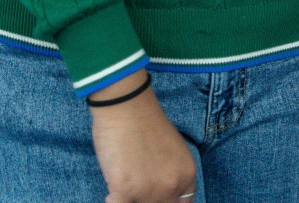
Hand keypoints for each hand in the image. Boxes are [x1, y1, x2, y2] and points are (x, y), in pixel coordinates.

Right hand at [87, 72, 197, 202]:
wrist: (127, 105)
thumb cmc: (146, 121)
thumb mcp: (173, 151)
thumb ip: (171, 173)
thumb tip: (160, 189)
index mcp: (187, 175)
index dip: (168, 201)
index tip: (155, 196)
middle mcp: (172, 187)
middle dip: (146, 200)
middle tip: (136, 188)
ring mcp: (149, 192)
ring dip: (129, 199)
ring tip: (123, 186)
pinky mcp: (126, 191)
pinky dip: (113, 200)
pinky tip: (112, 191)